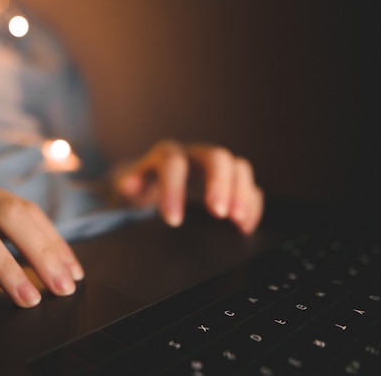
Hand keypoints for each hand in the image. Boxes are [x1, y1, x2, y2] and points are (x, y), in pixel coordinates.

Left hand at [115, 141, 263, 234]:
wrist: (153, 180)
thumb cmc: (142, 184)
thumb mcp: (129, 185)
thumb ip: (129, 184)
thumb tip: (128, 185)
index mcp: (168, 154)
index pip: (173, 164)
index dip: (174, 190)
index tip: (173, 221)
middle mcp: (196, 154)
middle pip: (216, 157)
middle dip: (219, 184)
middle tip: (218, 213)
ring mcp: (216, 166)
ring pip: (238, 167)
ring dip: (242, 192)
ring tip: (238, 220)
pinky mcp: (230, 180)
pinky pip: (249, 185)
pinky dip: (252, 204)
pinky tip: (245, 226)